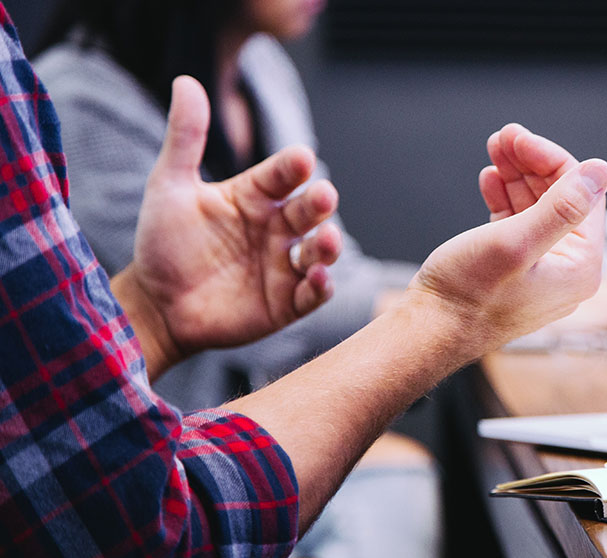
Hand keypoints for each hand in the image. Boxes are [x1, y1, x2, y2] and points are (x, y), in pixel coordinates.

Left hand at [112, 76, 341, 378]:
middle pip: (309, 211)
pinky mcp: (286, 303)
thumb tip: (186, 81)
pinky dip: (321, 287)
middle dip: (320, 203)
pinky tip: (317, 278)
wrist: (154, 304)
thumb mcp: (169, 186)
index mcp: (255, 196)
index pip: (282, 175)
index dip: (293, 167)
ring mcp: (284, 266)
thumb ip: (185, 137)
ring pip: (320, 251)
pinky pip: (313, 294)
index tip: (301, 159)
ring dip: (329, 246)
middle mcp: (276, 228)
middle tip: (323, 196)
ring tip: (326, 241)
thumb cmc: (163, 243)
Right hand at [407, 125, 606, 353]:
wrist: (429, 331)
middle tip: (503, 136)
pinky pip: (519, 224)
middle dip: (531, 163)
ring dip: (517, 175)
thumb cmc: (468, 296)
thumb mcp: (516, 242)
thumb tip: (601, 171)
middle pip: (560, 198)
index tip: (518, 137)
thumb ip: (561, 207)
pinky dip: (506, 198)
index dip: (551, 159)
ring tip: (494, 150)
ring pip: (537, 207)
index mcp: (581, 267)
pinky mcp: (515, 270)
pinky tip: (490, 180)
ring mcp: (541, 270)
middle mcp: (568, 270)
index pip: (582, 195)